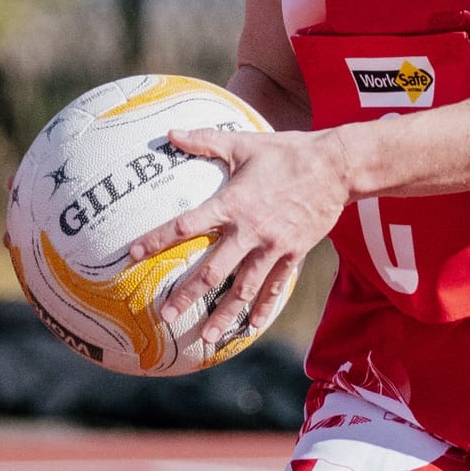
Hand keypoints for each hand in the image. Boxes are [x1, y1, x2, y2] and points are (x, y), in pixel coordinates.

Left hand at [137, 126, 345, 370]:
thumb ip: (205, 140)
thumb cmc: (288, 152)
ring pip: (244, 288)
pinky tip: (251, 327)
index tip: (133, 254)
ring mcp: (273, 247)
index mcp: (233, 203)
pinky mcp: (294, 254)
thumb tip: (170, 133)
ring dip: (224, 314)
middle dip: (187, 295)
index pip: (187, 225)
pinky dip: (264, 308)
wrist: (337, 168)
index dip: (157, 240)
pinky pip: (276, 287)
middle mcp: (250, 231)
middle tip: (166, 316)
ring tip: (207, 337)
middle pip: (212, 271)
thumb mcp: (245, 143)